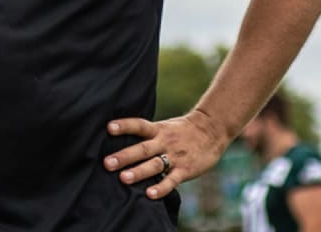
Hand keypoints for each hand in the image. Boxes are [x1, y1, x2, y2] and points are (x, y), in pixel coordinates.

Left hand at [103, 110, 227, 199]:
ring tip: (123, 178)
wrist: (213, 130)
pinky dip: (161, 188)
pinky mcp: (185, 170)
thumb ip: (147, 135)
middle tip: (107, 163)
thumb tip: (120, 142)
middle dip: (124, 156)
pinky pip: (172, 180)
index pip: (139, 126)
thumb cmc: (183, 130)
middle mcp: (165, 142)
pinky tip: (150, 194)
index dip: (125, 126)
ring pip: (155, 165)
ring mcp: (175, 156)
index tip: (109, 127)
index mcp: (159, 130)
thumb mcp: (165, 126)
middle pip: (143, 149)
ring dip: (139, 172)